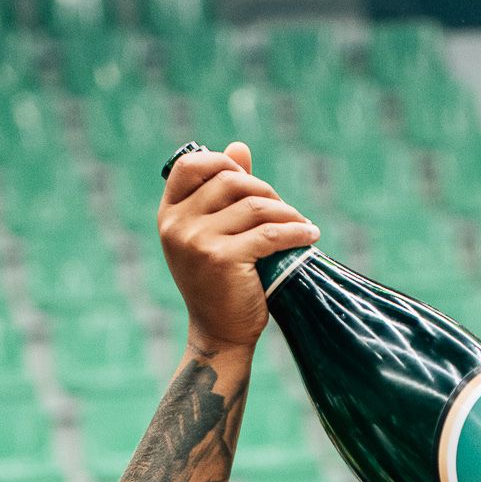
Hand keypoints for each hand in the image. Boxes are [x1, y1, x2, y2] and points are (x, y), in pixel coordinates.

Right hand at [159, 140, 319, 350]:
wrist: (219, 334)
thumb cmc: (219, 284)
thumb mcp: (213, 234)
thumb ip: (223, 192)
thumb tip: (240, 147)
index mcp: (170, 214)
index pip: (190, 164)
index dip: (223, 162)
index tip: (249, 180)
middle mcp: (177, 224)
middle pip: (230, 181)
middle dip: (266, 191)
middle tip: (286, 210)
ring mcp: (196, 241)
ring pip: (254, 206)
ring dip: (286, 212)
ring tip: (302, 225)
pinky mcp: (222, 259)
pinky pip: (269, 233)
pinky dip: (296, 232)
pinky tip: (310, 236)